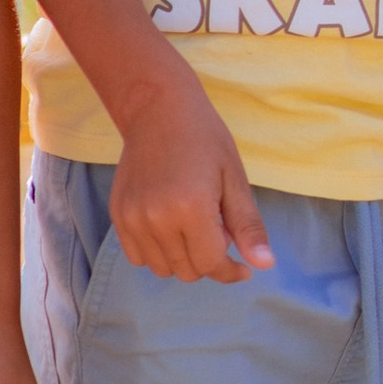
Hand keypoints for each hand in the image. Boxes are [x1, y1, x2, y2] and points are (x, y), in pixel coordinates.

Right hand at [108, 73, 272, 281]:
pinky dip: (160, 252)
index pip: (211, 263)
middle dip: (210, 261)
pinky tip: (173, 227)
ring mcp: (132, 220)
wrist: (159, 112)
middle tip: (220, 229)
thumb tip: (265, 265)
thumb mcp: (234, 179)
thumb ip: (248, 226)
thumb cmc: (205, 140)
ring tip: (197, 224)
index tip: (245, 267)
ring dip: (184, 258)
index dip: (231, 270)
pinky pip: (139, 257)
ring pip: (163, 269)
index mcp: (191, 208)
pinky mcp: (118, 217)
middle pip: (187, 270)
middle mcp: (156, 220)